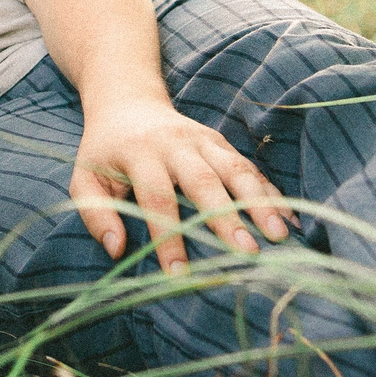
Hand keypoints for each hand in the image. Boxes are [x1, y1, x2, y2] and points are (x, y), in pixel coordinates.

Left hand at [70, 98, 289, 274]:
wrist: (128, 103)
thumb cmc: (105, 151)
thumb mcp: (85, 178)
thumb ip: (96, 213)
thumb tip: (117, 250)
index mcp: (139, 153)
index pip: (156, 197)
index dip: (168, 236)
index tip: (179, 273)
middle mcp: (175, 144)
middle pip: (204, 181)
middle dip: (228, 217)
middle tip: (248, 252)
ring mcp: (203, 140)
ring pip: (236, 169)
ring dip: (260, 201)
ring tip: (280, 234)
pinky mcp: (220, 143)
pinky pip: (250, 167)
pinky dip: (270, 192)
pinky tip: (290, 218)